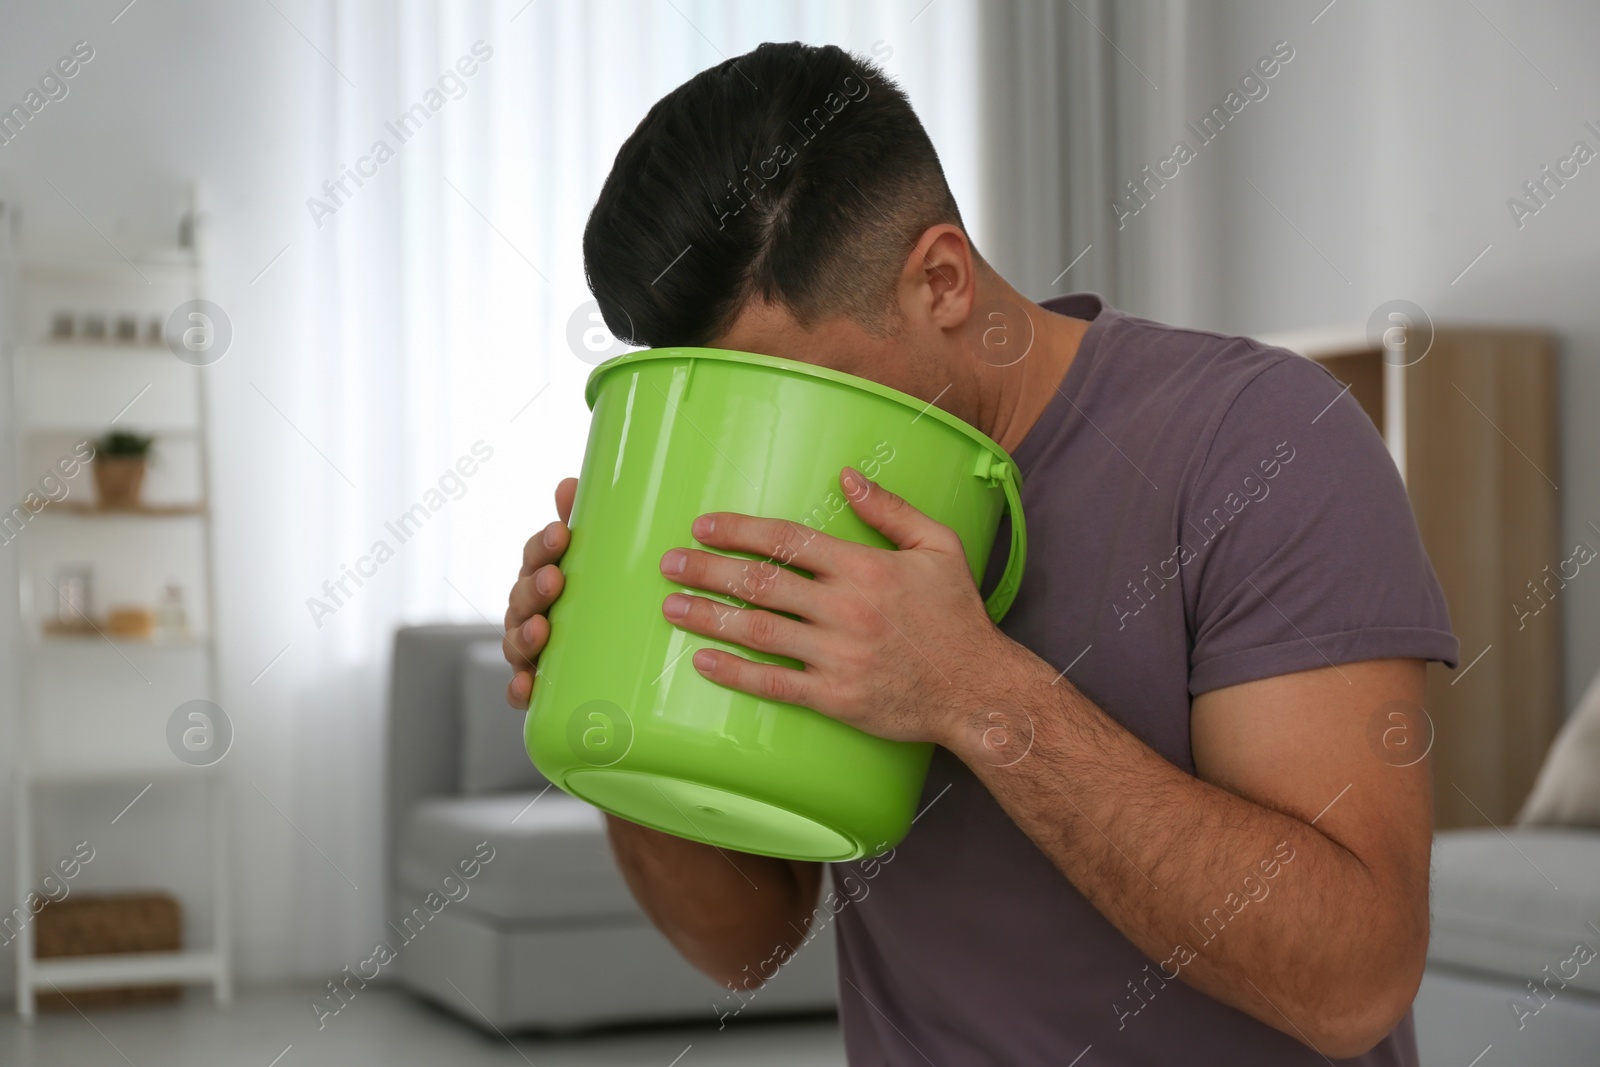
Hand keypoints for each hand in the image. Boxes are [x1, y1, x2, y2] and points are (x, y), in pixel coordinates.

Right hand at [504, 477, 577, 707]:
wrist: (612, 657)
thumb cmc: (598, 594)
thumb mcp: (596, 559)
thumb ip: (586, 522)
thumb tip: (571, 482)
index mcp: (543, 573)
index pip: (535, 555)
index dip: (544, 544)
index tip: (561, 534)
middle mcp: (529, 609)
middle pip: (521, 596)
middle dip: (535, 587)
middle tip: (555, 580)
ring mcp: (528, 646)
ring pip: (515, 639)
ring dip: (525, 634)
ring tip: (542, 629)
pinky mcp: (534, 682)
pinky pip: (520, 687)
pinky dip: (519, 688)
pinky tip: (527, 688)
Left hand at [658, 468, 1015, 743]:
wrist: (979, 690)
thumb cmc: (958, 617)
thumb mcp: (939, 545)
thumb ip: (890, 509)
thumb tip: (846, 476)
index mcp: (864, 567)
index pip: (787, 540)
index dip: (739, 530)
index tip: (702, 526)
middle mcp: (845, 608)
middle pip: (760, 583)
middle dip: (707, 570)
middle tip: (669, 563)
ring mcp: (837, 655)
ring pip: (757, 630)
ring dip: (708, 617)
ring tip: (671, 606)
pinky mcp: (835, 698)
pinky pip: (774, 683)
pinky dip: (734, 673)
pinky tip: (703, 662)